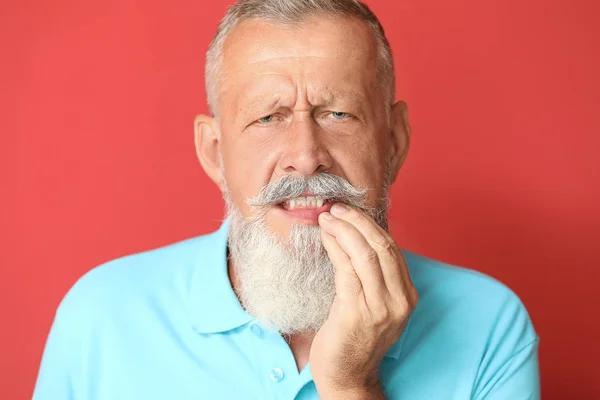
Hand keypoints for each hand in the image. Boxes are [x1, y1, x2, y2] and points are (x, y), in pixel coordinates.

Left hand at [310, 203, 417, 398]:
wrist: (347, 376)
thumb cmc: (355, 338)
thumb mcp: (376, 306)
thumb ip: (374, 278)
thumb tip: (357, 238)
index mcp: (407, 296)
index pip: (393, 249)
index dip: (371, 225)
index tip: (350, 211)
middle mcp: (399, 301)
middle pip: (383, 247)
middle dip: (358, 221)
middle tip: (336, 208)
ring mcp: (380, 308)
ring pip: (366, 254)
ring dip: (344, 230)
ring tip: (327, 218)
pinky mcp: (357, 313)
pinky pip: (347, 270)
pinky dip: (336, 247)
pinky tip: (325, 237)